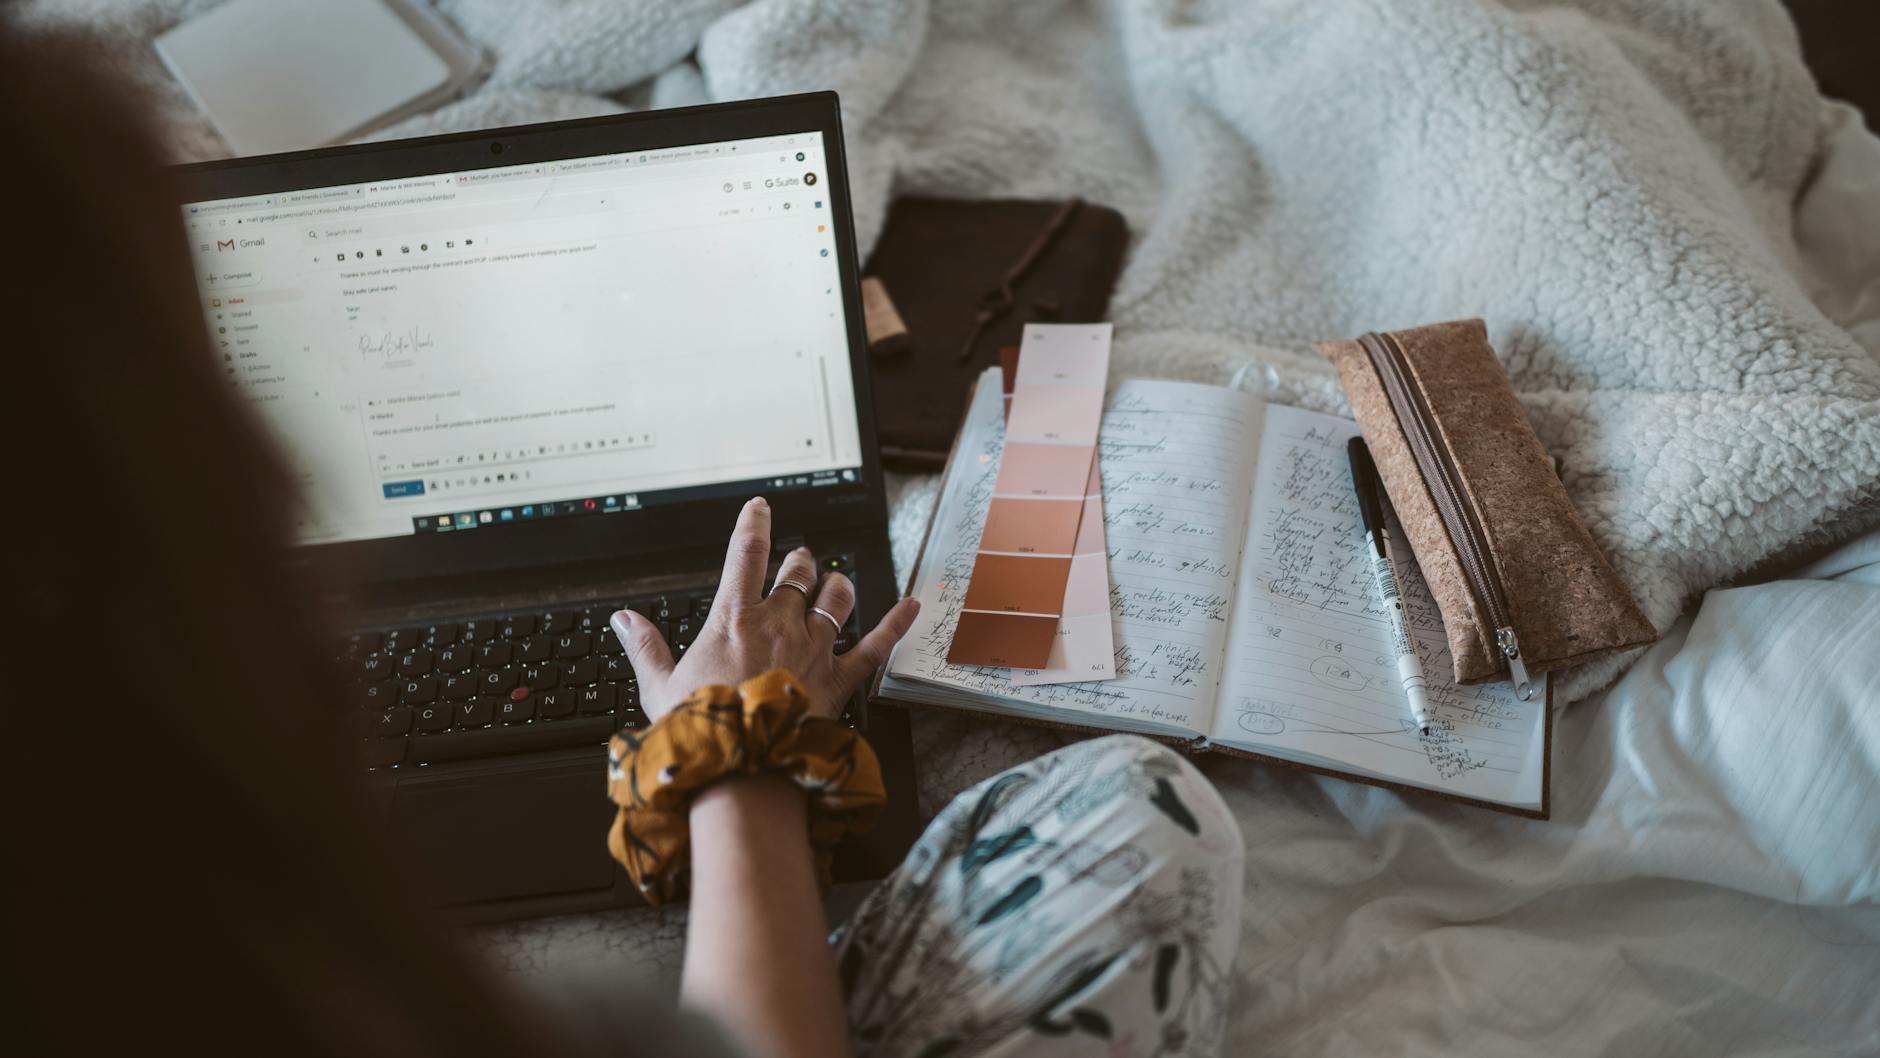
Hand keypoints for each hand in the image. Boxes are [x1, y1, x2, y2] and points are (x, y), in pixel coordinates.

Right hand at [610, 496, 919, 721]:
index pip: (747, 554)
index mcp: (734, 619)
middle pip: (797, 573)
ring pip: (836, 598)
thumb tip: (623, 619)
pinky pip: (875, 644)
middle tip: (797, 561)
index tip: (760, 507)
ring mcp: (813, 648)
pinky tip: (913, 605)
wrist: (742, 767)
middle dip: (798, 562)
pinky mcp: (839, 678)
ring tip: (834, 582)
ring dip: (836, 585)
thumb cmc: (701, 729)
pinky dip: (897, 623)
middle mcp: (779, 623)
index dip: (755, 523)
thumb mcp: (658, 687)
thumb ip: (644, 646)